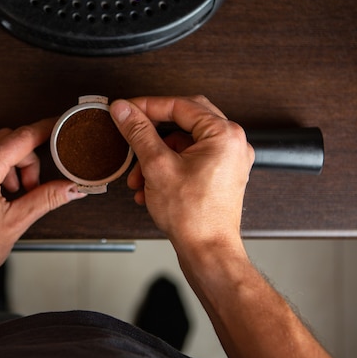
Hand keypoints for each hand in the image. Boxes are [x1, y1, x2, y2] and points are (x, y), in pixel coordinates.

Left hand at [0, 119, 86, 297]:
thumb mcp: (16, 223)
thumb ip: (47, 198)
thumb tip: (70, 188)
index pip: (22, 138)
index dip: (45, 130)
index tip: (57, 129)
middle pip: (8, 138)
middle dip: (25, 159)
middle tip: (29, 187)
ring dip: (3, 154)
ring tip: (7, 186)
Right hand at [110, 96, 253, 251]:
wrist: (208, 252)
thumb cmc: (194, 217)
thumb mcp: (157, 166)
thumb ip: (139, 133)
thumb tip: (125, 111)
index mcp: (224, 134)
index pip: (180, 105)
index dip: (148, 106)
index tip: (126, 110)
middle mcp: (232, 144)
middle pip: (184, 120)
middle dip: (152, 133)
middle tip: (131, 131)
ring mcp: (228, 160)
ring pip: (184, 143)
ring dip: (156, 156)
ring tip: (138, 176)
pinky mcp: (220, 175)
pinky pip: (189, 159)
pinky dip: (167, 168)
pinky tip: (149, 186)